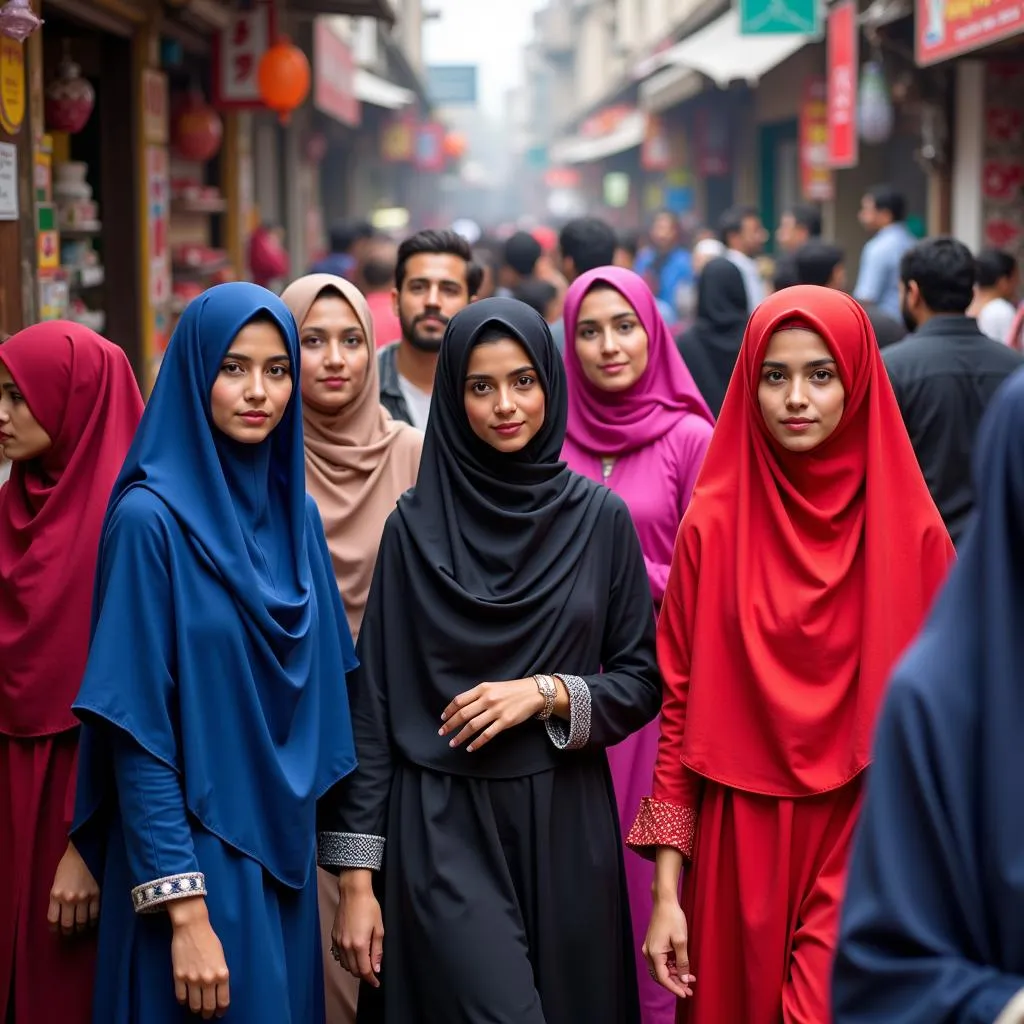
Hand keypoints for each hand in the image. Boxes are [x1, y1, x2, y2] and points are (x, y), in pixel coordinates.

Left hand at [47, 841, 99, 935]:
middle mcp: (69, 898)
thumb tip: (61, 915)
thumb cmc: (67, 866)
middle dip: (68, 931)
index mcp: (55, 895)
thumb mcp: (56, 883)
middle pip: (68, 924)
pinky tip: (92, 921)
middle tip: (70, 932)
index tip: (58, 931)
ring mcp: (84, 897)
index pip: (53, 921)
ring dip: (81, 928)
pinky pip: (95, 913)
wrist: (84, 851)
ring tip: (81, 928)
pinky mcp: (97, 894)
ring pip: (82, 922)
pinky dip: (93, 921)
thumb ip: (57, 899)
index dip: (55, 929)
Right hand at [169, 897, 229, 1018]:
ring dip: (196, 1009)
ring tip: (197, 1009)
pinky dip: (183, 1001)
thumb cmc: (209, 939)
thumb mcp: (221, 957)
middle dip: (208, 1013)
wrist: (192, 927)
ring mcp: (192, 979)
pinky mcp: (179, 977)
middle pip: (208, 1006)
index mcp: (222, 973)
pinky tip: (185, 1000)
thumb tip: (218, 989)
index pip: (223, 1000)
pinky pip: (181, 997)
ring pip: (194, 1005)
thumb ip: (220, 974)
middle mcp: (208, 979)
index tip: (220, 1013)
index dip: (221, 1010)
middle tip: (207, 1015)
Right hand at [333, 870, 383, 987]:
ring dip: (354, 968)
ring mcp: (338, 942)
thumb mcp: (378, 928)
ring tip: (363, 962)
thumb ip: (377, 950)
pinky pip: (338, 956)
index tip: (376, 983)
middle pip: (353, 970)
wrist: (353, 892)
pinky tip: (353, 955)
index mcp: (359, 945)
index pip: (364, 970)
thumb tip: (376, 968)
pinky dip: (346, 960)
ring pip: (345, 965)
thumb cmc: (369, 907)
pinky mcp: (334, 937)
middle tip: (372, 971)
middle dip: (363, 974)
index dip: (371, 979)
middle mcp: (346, 946)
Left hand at [439, 678, 544, 751]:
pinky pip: (487, 734)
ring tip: (452, 743)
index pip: (459, 700)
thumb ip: (477, 695)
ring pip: (473, 726)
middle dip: (450, 725)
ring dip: (460, 736)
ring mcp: (496, 711)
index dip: (449, 710)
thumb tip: (461, 707)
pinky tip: (470, 748)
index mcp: (483, 689)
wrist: (533, 693)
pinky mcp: (505, 722)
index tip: (442, 718)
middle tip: (442, 732)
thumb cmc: (511, 690)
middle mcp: (488, 699)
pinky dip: (477, 743)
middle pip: (463, 714)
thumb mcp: (492, 686)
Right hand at [642, 896, 695, 998]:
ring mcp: (650, 948)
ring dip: (675, 975)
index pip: (663, 978)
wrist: (665, 901)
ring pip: (661, 969)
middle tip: (690, 990)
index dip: (674, 988)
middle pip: (661, 976)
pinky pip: (661, 961)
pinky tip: (682, 967)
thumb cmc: (673, 918)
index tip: (685, 994)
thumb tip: (684, 980)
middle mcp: (649, 953)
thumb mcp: (681, 941)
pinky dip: (672, 966)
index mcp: (654, 953)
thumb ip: (682, 962)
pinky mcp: (653, 944)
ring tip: (690, 978)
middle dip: (675, 983)